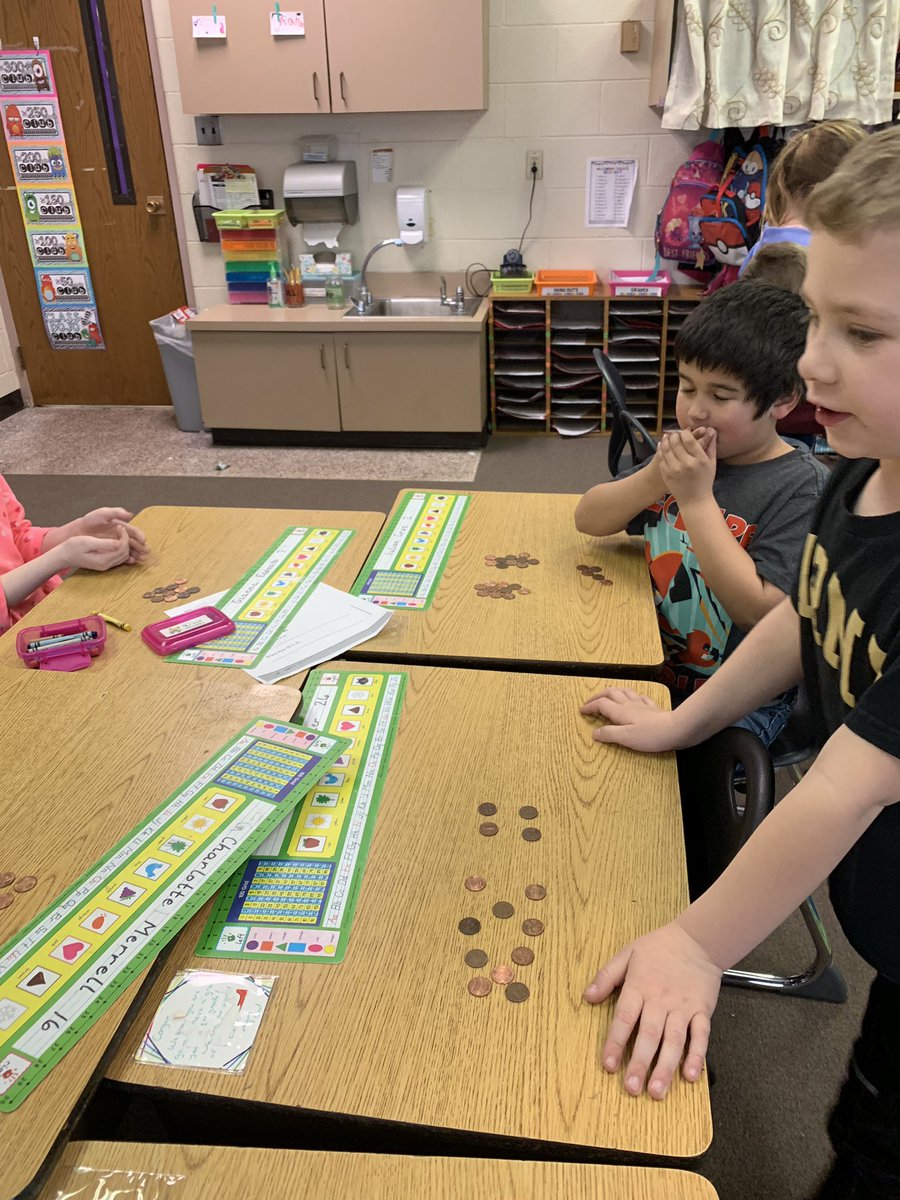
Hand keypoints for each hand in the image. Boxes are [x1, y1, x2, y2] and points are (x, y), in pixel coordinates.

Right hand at [54, 527, 131, 572]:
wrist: (63, 556)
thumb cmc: (72, 547)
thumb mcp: (87, 542)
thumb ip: (104, 544)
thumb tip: (119, 543)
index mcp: (102, 560)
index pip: (122, 549)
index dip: (124, 536)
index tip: (119, 526)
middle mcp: (106, 565)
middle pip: (125, 553)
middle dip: (126, 540)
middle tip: (119, 528)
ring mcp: (106, 566)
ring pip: (124, 556)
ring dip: (124, 544)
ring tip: (118, 533)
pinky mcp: (105, 564)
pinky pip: (119, 557)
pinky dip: (120, 548)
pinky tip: (116, 539)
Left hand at [71, 508, 148, 563]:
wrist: (79, 531)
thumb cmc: (91, 520)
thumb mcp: (102, 513)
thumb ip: (115, 512)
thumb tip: (130, 515)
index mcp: (122, 527)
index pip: (134, 532)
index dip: (140, 535)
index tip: (143, 540)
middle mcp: (122, 536)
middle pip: (135, 542)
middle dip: (141, 547)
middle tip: (146, 552)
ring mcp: (117, 544)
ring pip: (130, 550)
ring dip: (137, 554)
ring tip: (141, 559)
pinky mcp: (111, 551)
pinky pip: (121, 556)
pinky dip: (127, 559)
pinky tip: (130, 561)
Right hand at [580, 686, 679, 750]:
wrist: (675, 729)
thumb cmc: (650, 735)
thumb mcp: (625, 738)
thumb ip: (609, 734)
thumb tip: (595, 733)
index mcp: (620, 711)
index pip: (601, 704)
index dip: (590, 706)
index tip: (582, 710)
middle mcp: (629, 704)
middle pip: (611, 693)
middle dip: (599, 695)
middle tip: (591, 701)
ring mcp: (642, 704)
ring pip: (625, 692)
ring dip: (614, 692)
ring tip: (609, 695)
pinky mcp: (653, 708)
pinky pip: (640, 697)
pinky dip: (632, 696)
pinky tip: (634, 699)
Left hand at [584, 921, 721, 1098]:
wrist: (697, 940)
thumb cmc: (658, 947)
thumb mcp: (627, 954)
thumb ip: (606, 976)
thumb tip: (587, 997)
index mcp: (639, 987)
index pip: (624, 1018)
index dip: (615, 1042)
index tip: (608, 1065)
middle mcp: (660, 1000)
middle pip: (649, 1035)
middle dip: (640, 1063)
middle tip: (631, 1088)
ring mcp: (683, 1007)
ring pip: (674, 1040)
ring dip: (666, 1067)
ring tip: (657, 1091)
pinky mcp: (702, 1011)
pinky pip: (700, 1036)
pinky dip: (697, 1056)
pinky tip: (691, 1076)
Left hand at [657, 428, 716, 505]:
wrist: (694, 500)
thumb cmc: (705, 481)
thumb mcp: (712, 464)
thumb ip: (711, 446)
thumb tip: (713, 430)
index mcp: (699, 460)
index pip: (689, 439)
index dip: (684, 432)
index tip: (684, 432)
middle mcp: (686, 464)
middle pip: (675, 442)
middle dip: (674, 435)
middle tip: (674, 434)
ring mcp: (675, 469)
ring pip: (666, 448)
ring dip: (665, 440)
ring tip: (667, 437)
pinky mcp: (666, 474)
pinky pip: (661, 458)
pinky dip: (660, 450)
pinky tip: (662, 446)